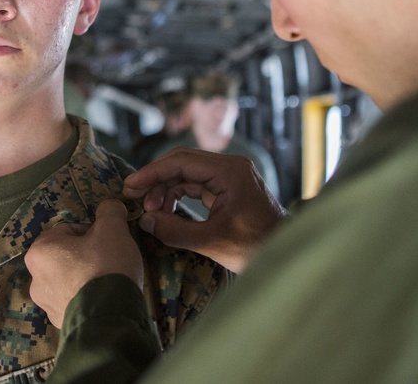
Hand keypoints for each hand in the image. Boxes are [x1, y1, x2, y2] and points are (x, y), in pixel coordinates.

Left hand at [25, 199, 143, 327]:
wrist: (110, 318)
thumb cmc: (105, 266)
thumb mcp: (113, 229)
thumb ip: (109, 211)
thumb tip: (110, 206)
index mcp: (40, 251)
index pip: (67, 229)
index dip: (91, 231)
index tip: (106, 240)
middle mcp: (35, 278)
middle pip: (66, 255)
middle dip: (86, 255)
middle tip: (108, 259)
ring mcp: (46, 304)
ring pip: (69, 279)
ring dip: (85, 277)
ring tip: (107, 281)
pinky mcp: (60, 323)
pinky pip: (74, 301)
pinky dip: (87, 298)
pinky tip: (104, 298)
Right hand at [124, 148, 285, 273]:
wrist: (287, 255)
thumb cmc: (256, 248)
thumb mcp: (212, 242)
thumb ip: (175, 231)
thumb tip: (145, 221)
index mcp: (230, 171)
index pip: (181, 161)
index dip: (152, 173)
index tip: (130, 186)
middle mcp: (231, 167)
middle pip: (183, 163)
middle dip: (157, 180)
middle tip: (136, 199)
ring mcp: (231, 177)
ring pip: (188, 173)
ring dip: (167, 189)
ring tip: (151, 211)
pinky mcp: (230, 189)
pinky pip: (197, 185)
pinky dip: (179, 195)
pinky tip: (166, 210)